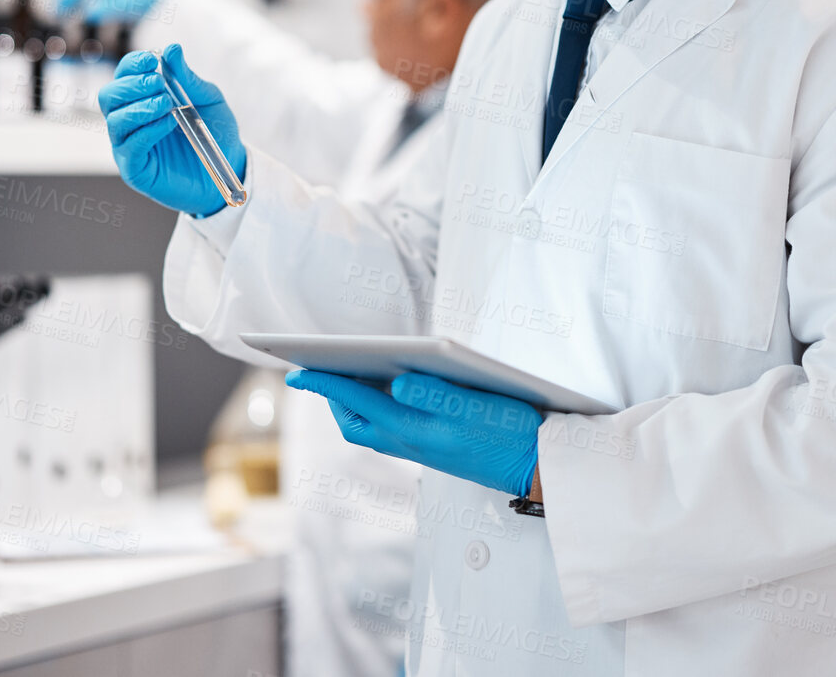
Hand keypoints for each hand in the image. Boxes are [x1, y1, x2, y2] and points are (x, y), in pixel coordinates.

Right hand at [98, 44, 245, 215]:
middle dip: (131, 85)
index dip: (132, 65)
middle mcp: (130, 121)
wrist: (229, 169)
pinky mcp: (135, 169)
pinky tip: (169, 123)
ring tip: (167, 104)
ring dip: (140, 107)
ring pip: (115, 121)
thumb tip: (172, 49)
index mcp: (142, 99)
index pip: (123, 76)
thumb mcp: (208, 99)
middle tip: (159, 85)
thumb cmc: (216, 132)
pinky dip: (148, 130)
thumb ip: (188, 78)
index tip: (152, 60)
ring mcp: (129, 145)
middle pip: (109, 96)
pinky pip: (129, 147)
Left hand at [286, 370, 540, 497]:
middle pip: (355, 423)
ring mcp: (422, 451)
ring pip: (372, 429)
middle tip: (320, 370)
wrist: (538, 467)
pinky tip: (392, 393)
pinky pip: (391, 431)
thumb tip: (395, 382)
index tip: (296, 368)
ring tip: (350, 377)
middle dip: (333, 397)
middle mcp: (412, 444)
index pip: (357, 402)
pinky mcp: (435, 451)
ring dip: (354, 404)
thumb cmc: (512, 431)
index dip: (324, 383)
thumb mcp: (477, 405)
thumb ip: (436, 393)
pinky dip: (378, 410)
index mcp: (416, 430)